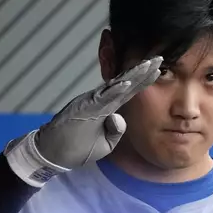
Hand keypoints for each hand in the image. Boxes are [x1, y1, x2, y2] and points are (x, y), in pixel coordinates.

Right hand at [37, 56, 162, 167]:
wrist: (52, 154)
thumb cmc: (76, 149)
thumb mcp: (103, 145)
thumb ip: (115, 132)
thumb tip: (121, 118)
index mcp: (108, 109)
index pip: (130, 92)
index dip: (144, 81)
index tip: (159, 69)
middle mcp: (101, 101)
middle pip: (126, 83)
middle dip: (142, 71)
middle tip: (159, 58)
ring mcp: (92, 102)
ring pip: (115, 86)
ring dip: (131, 76)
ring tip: (147, 65)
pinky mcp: (83, 107)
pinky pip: (100, 98)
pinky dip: (114, 90)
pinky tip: (126, 82)